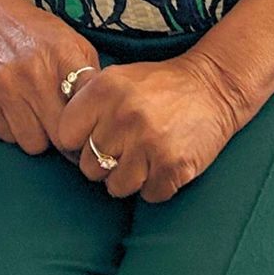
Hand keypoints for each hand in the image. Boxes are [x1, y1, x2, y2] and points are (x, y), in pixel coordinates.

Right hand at [0, 0, 98, 154]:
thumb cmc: (34, 32)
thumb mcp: (71, 41)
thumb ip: (89, 75)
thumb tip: (103, 113)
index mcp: (64, 56)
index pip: (86, 108)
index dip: (91, 126)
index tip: (89, 131)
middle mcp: (35, 74)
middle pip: (61, 136)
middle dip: (66, 139)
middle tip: (64, 133)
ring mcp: (5, 88)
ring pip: (33, 143)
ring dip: (37, 136)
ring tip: (36, 117)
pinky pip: (6, 137)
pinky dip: (13, 130)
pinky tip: (14, 110)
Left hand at [57, 52, 240, 202]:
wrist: (214, 87)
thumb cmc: (160, 86)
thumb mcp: (118, 78)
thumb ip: (88, 102)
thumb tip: (58, 135)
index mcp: (104, 90)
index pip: (65, 136)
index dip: (77, 141)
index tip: (93, 138)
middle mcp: (123, 116)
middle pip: (89, 167)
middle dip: (104, 163)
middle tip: (125, 148)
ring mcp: (148, 143)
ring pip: (116, 187)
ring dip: (129, 178)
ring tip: (144, 157)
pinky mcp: (172, 166)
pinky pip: (148, 195)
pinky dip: (156, 186)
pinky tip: (163, 164)